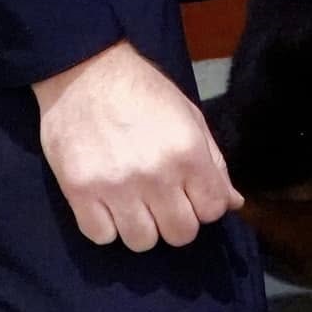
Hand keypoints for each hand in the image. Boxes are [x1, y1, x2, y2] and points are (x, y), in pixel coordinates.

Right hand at [33, 41, 243, 251]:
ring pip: (142, 242)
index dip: (204, 204)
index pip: (212, 210)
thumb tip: (232, 202)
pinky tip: (107, 202)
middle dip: (176, 220)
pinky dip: (106, 225)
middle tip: (162, 199)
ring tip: (133, 201)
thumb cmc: (142, 91)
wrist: (84, 70)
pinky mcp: (79, 192)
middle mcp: (155, 173)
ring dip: (141, 226)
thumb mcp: (188, 116)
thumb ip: (213, 162)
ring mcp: (115, 186)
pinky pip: (101, 236)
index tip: (190, 193)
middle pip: (180, 234)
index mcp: (187, 151)